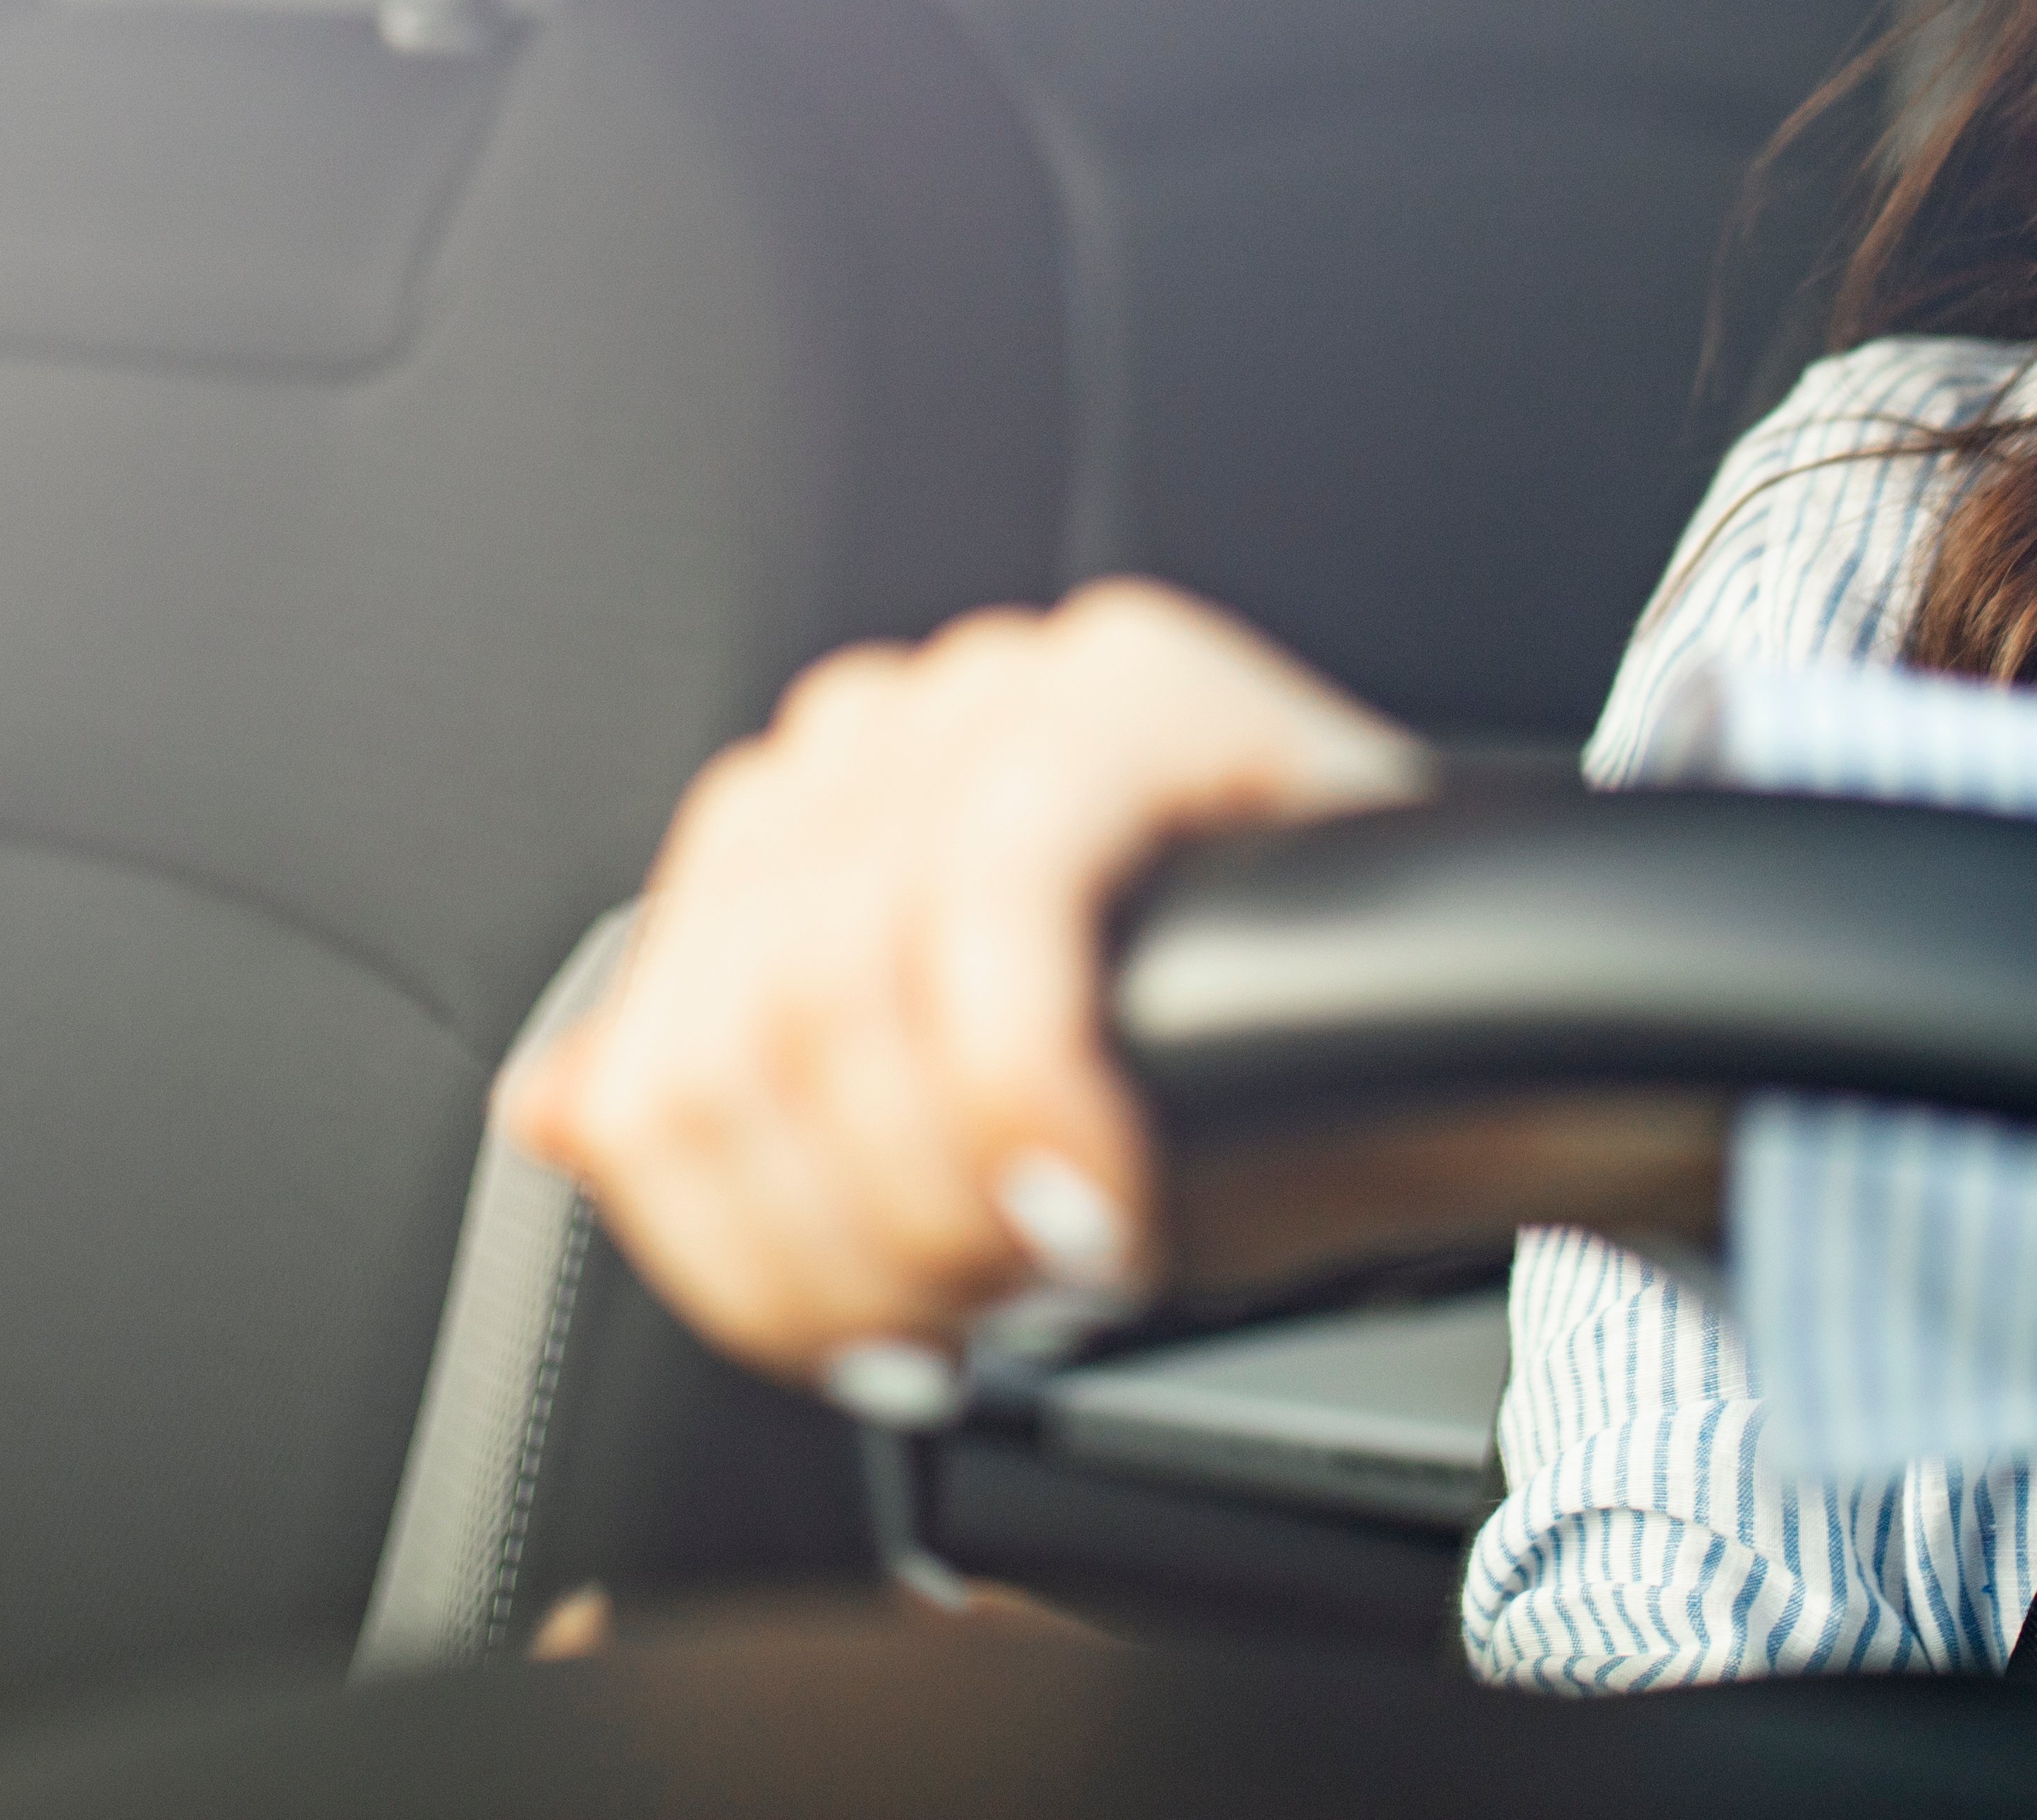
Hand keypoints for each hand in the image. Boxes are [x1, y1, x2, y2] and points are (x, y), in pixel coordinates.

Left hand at [499, 580, 1428, 1391]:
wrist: (1471, 1021)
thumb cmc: (1216, 1075)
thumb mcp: (942, 1123)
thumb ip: (747, 1107)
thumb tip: (565, 1111)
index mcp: (800, 822)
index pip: (660, 1054)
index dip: (740, 1249)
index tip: (864, 1350)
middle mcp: (875, 733)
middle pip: (735, 1038)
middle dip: (848, 1240)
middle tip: (971, 1328)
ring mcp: (1000, 688)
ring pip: (840, 983)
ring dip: (942, 1191)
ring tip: (1049, 1268)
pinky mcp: (1129, 686)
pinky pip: (1001, 905)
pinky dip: (1029, 1092)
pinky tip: (1099, 1197)